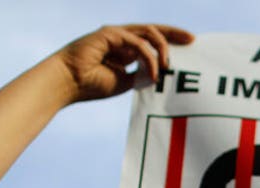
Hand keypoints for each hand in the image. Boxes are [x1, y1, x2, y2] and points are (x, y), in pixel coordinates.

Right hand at [56, 24, 194, 101]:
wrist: (68, 83)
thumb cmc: (91, 85)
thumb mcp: (125, 82)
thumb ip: (141, 75)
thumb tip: (159, 75)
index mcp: (125, 48)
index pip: (151, 40)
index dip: (170, 40)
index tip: (189, 45)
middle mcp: (121, 38)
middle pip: (153, 30)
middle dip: (174, 34)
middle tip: (192, 40)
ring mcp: (116, 34)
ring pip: (148, 33)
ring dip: (162, 49)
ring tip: (168, 66)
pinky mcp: (110, 34)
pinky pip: (138, 43)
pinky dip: (149, 57)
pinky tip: (154, 72)